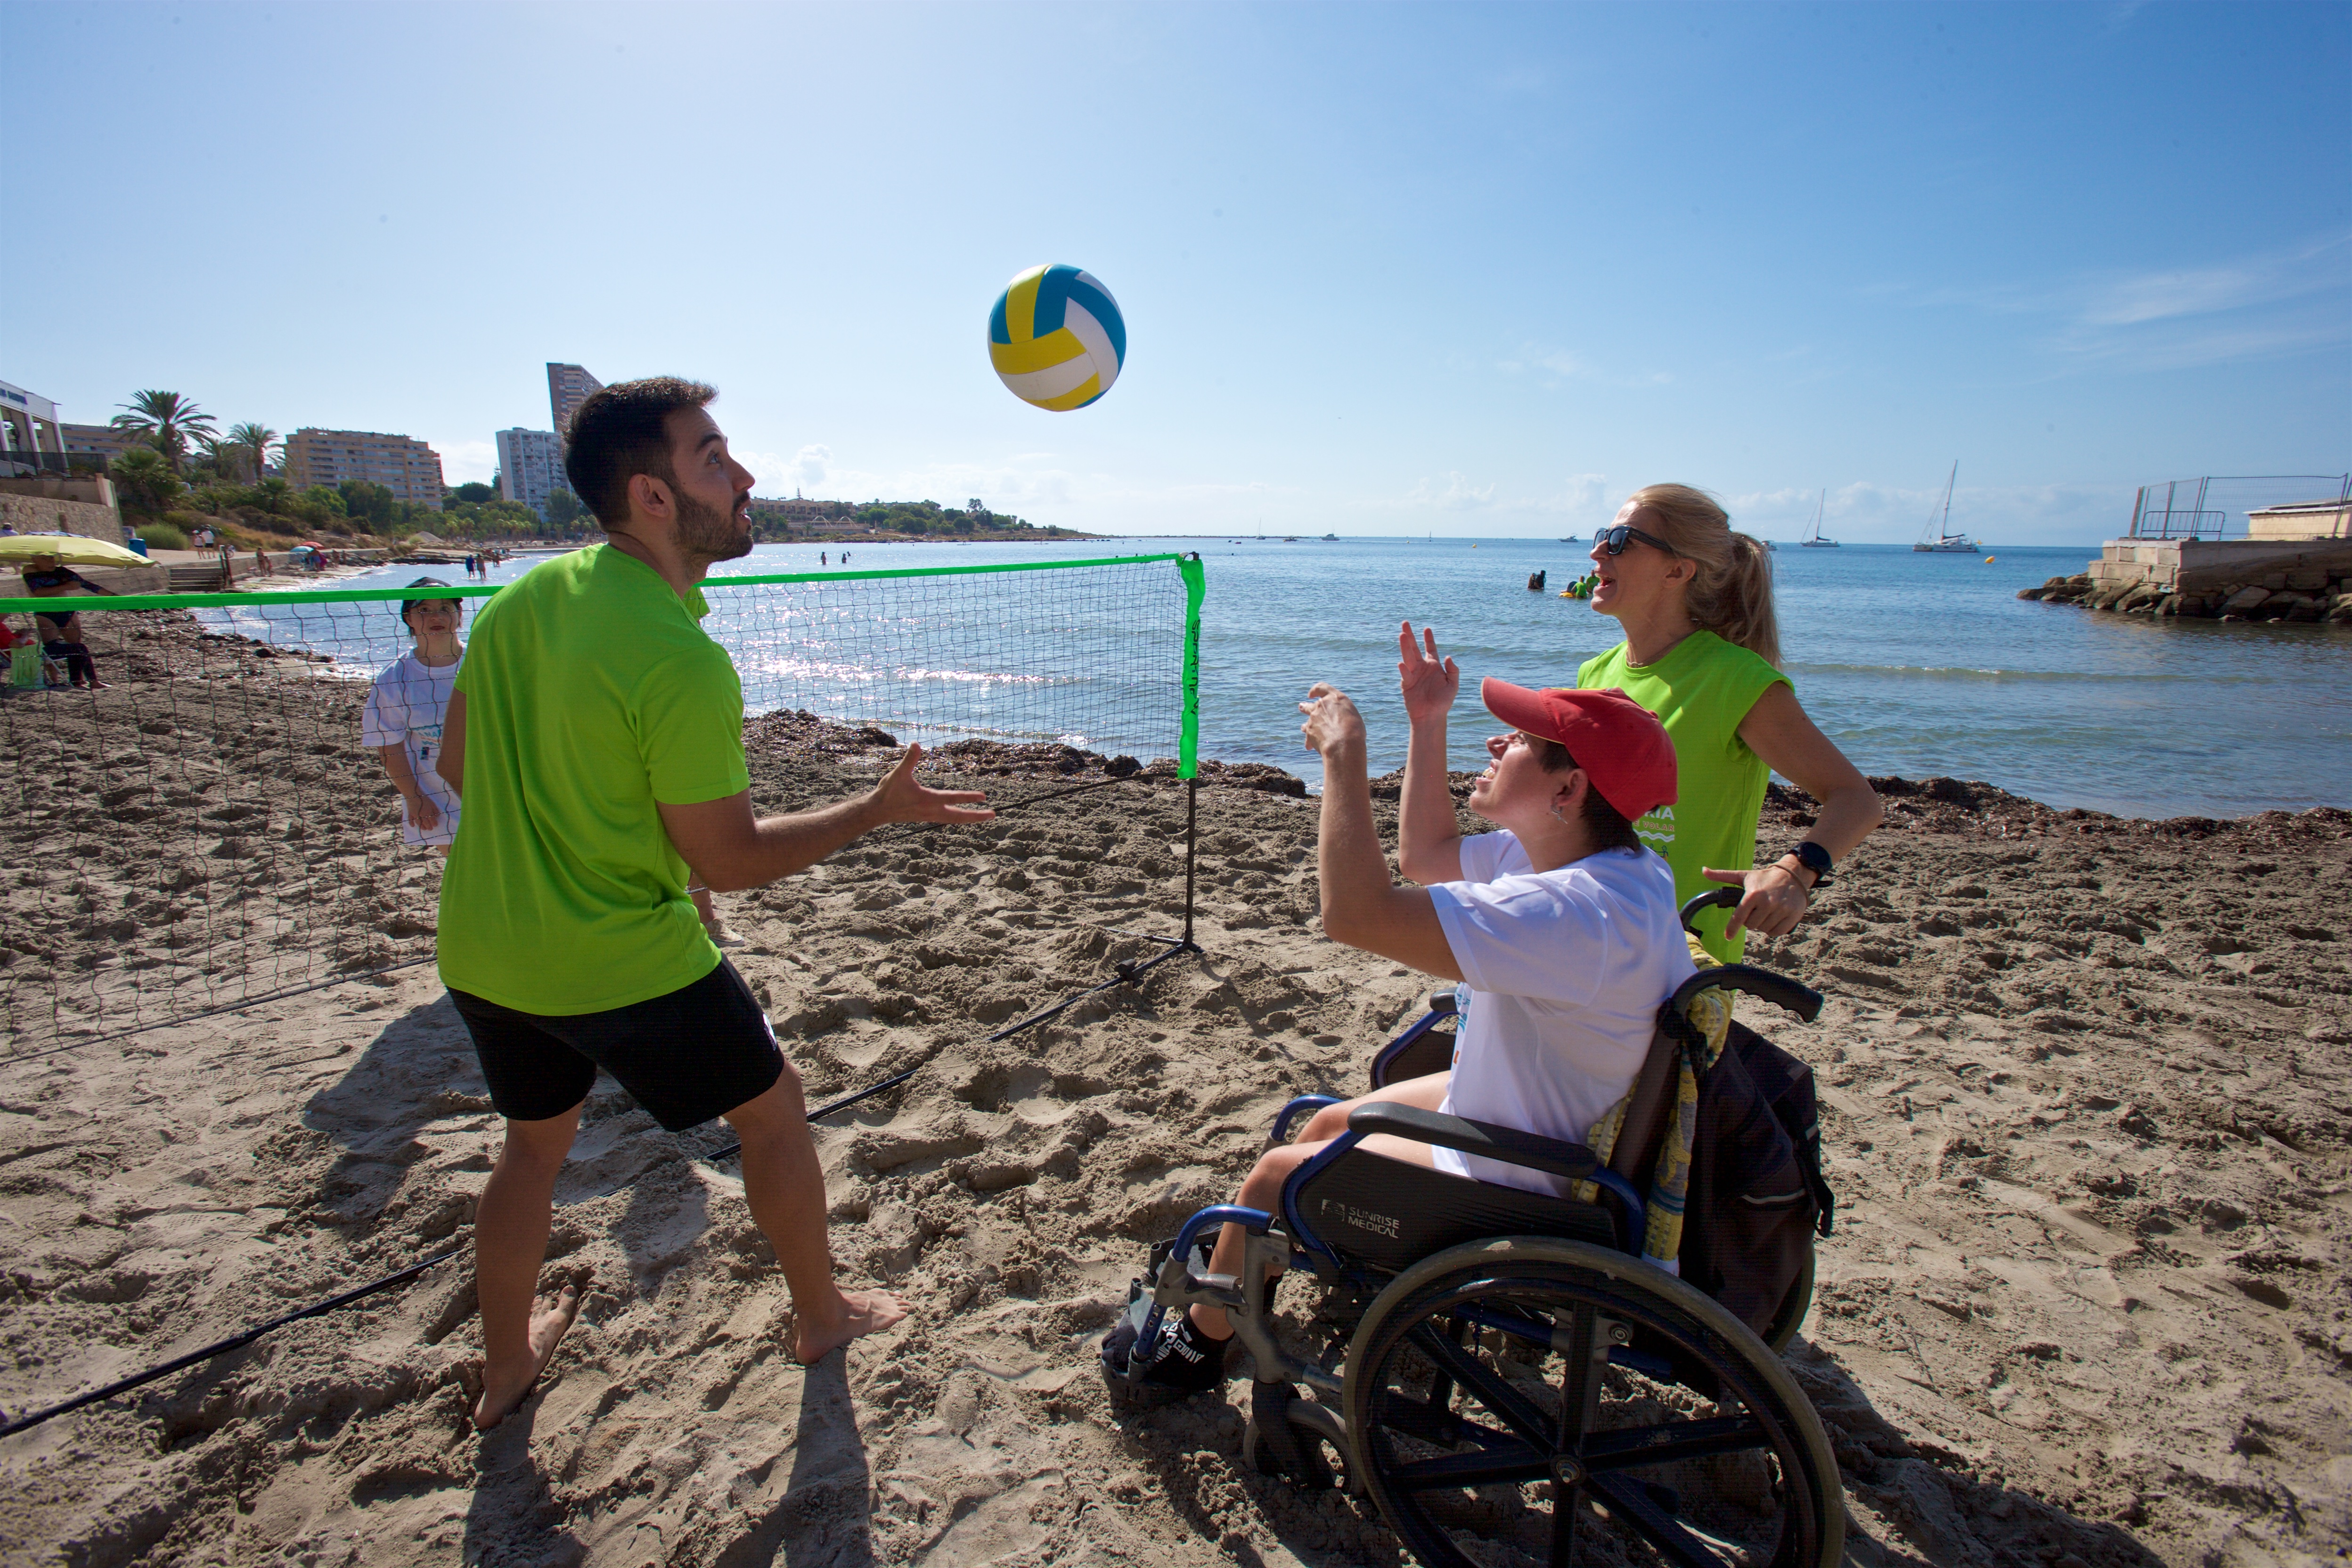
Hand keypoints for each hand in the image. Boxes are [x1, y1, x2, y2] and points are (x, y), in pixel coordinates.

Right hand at [406, 793, 441, 832]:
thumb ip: (435, 810)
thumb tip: (437, 816)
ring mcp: (415, 815)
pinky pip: (410, 820)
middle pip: (426, 823)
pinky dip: (411, 823)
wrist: (413, 794)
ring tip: (424, 829)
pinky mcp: (410, 813)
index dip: (434, 823)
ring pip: (419, 823)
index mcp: (428, 812)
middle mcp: (422, 815)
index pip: (432, 820)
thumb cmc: (424, 798)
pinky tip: (413, 826)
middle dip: (429, 827)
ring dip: (421, 827)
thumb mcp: (432, 803)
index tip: (435, 825)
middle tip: (430, 829)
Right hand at [871, 743, 993, 824]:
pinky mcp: (926, 818)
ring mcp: (930, 816)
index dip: (969, 797)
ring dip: (969, 818)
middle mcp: (932, 811)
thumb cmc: (888, 792)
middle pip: (958, 816)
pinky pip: (947, 819)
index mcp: (928, 800)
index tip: (984, 796)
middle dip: (976, 816)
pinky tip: (962, 816)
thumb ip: (909, 759)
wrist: (878, 811)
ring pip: (954, 819)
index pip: (952, 798)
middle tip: (993, 815)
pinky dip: (957, 818)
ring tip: (982, 817)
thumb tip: (916, 744)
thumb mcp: (898, 774)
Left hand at [1298, 683, 1367, 761]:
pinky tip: (1310, 747)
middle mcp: (1321, 705)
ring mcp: (1313, 718)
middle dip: (1305, 707)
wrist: (1344, 743)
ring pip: (1306, 722)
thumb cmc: (1354, 730)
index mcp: (1334, 698)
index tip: (1310, 695)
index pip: (1321, 687)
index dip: (1315, 690)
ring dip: (1305, 725)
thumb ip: (1342, 715)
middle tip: (1301, 707)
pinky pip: (1308, 737)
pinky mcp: (1309, 731)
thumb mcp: (1352, 717)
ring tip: (1303, 727)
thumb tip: (1338, 722)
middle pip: (1309, 705)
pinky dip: (1309, 742)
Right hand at [1396, 622, 1458, 723]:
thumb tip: (1449, 657)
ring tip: (1402, 635)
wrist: (1431, 716)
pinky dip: (1404, 669)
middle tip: (1405, 623)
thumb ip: (1453, 671)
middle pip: (1415, 648)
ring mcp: (1413, 674)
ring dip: (1405, 646)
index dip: (1428, 638)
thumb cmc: (1443, 701)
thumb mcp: (1453, 685)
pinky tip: (1402, 663)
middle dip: (1410, 635)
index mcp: (1433, 665)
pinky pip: (1405, 674)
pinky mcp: (1406, 684)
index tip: (1426, 628)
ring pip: (1408, 657)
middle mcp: (1421, 667)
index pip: (1430, 648)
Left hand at [1703, 863, 1808, 940]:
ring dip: (1762, 924)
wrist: (1792, 875)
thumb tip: (1703, 871)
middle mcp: (1767, 903)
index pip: (1739, 917)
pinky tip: (1774, 918)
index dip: (1732, 929)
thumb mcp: (1743, 875)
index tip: (1728, 936)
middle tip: (1755, 911)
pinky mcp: (1793, 915)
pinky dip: (1773, 929)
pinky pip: (1777, 932)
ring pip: (1764, 929)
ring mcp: (1781, 910)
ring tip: (1765, 912)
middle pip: (1751, 925)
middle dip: (1750, 921)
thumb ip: (1722, 875)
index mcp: (1753, 894)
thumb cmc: (1763, 878)